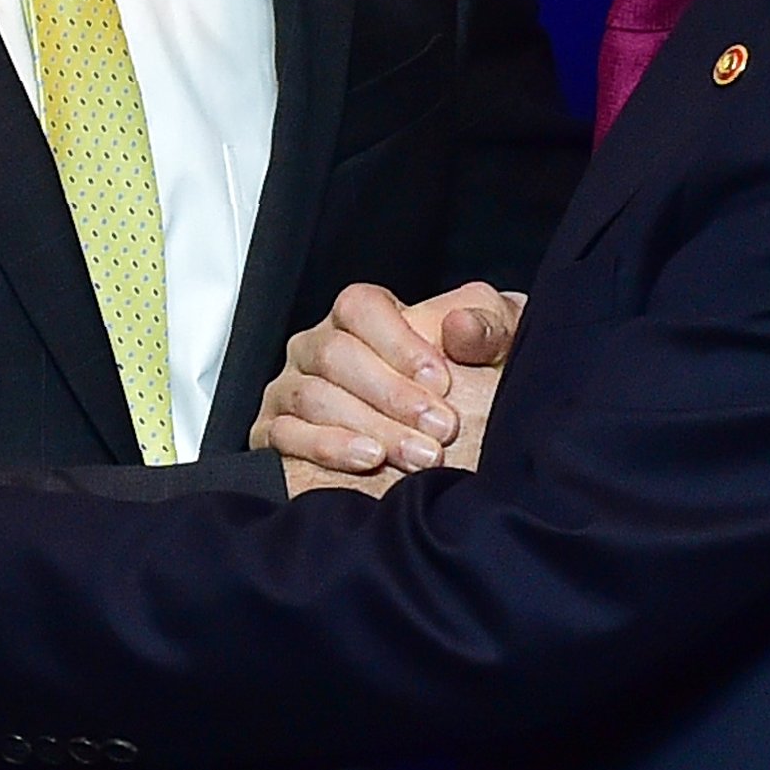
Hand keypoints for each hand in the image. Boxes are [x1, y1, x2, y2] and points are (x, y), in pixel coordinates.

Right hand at [251, 281, 521, 494]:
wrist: (448, 442)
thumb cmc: (467, 383)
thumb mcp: (494, 347)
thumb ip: (487, 327)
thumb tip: (461, 327)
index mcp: (359, 317)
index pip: (360, 308)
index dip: (398, 342)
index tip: (442, 380)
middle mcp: (317, 347)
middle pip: (336, 355)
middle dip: (392, 395)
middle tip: (441, 429)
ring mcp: (291, 389)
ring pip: (314, 397)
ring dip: (370, 426)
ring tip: (418, 455)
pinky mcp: (276, 433)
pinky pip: (286, 435)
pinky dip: (327, 448)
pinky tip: (368, 460)